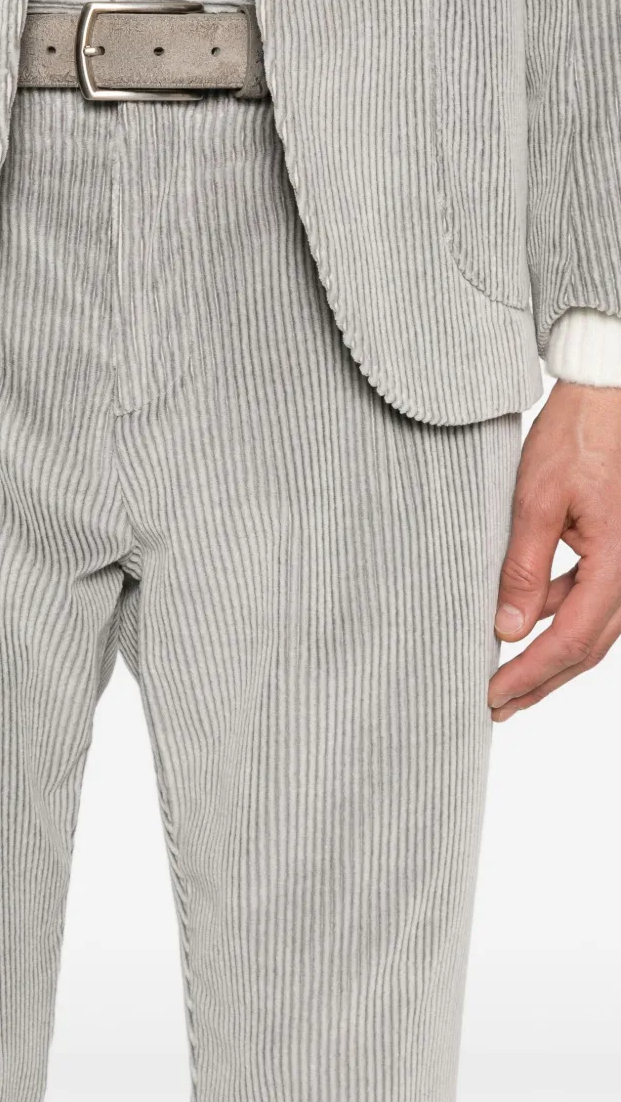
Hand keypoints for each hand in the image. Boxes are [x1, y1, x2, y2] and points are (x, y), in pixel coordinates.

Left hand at [489, 381, 620, 720]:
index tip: (493, 695)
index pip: (572, 640)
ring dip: (548, 655)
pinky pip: (588, 596)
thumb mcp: (537, 501)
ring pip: (590, 627)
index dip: (531, 674)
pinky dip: (556, 616)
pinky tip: (521, 623)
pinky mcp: (615, 550)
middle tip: (496, 706)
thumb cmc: (577, 437)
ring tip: (504, 677)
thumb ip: (524, 568)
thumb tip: (509, 629)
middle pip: (586, 646)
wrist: (607, 395)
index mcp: (618, 563)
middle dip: (540, 680)